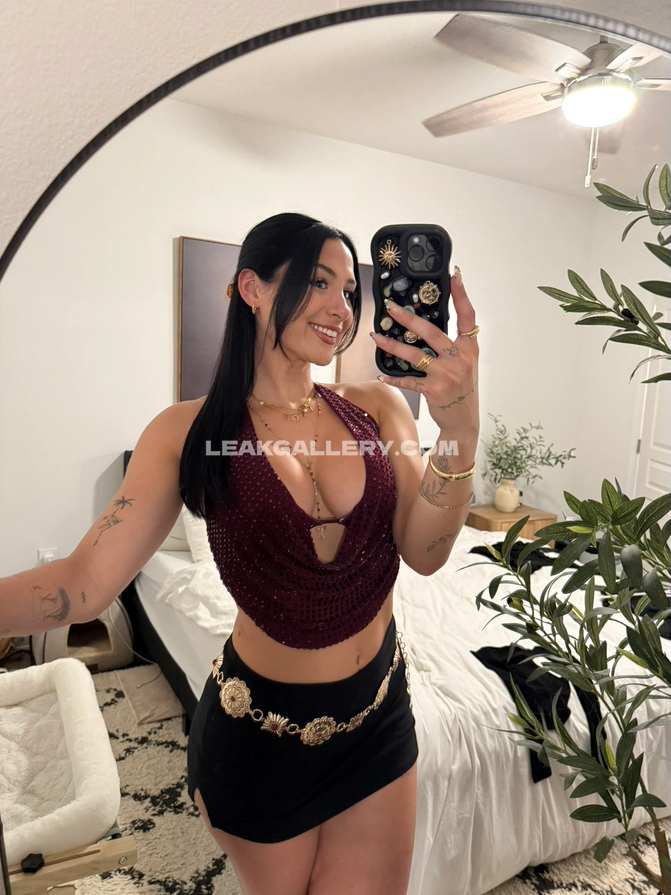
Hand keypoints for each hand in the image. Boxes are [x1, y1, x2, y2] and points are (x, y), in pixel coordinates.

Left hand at [370, 267, 478, 433]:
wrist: (464, 420)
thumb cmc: (462, 388)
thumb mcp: (465, 363)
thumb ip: (453, 345)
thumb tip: (427, 325)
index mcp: (470, 349)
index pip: (468, 317)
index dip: (462, 296)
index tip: (455, 276)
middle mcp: (460, 360)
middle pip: (432, 333)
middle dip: (409, 318)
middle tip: (391, 308)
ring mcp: (447, 375)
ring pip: (415, 355)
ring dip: (392, 345)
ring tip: (376, 337)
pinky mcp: (434, 390)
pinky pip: (409, 381)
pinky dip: (394, 378)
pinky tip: (381, 376)